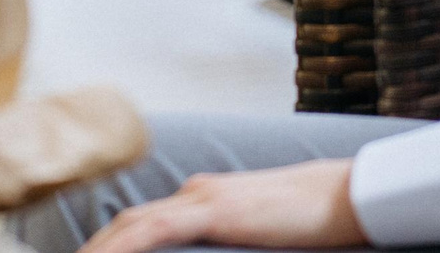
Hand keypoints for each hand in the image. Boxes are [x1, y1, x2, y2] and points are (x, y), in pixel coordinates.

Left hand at [79, 161, 362, 252]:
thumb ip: (228, 241)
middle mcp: (195, 193)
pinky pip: (155, 229)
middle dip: (94, 250)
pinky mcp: (214, 209)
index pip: (142, 223)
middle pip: (128, 222)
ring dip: (99, 249)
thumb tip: (213, 251)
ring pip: (133, 224)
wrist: (344, 195)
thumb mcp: (258, 236)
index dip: (110, 245)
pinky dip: (125, 245)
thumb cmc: (311, 221)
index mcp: (202, 200)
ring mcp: (202, 198)